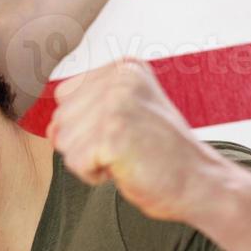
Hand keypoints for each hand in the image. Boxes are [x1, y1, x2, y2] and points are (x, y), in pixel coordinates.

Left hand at [48, 58, 222, 222]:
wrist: (200, 182)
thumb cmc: (159, 154)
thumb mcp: (123, 116)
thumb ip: (84, 110)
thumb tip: (50, 129)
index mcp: (124, 68)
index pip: (65, 96)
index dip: (84, 124)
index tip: (122, 130)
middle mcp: (121, 79)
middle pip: (60, 120)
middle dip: (84, 144)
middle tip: (127, 147)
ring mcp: (118, 104)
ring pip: (64, 143)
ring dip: (89, 160)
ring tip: (127, 156)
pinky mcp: (113, 133)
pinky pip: (74, 162)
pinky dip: (94, 174)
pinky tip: (125, 167)